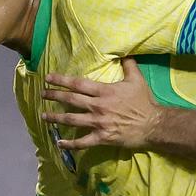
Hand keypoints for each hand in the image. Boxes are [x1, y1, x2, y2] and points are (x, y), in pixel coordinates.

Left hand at [42, 58, 159, 150]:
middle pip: (71, 100)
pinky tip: (59, 142)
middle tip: (42, 94)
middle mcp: (98, 106)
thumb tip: (124, 52)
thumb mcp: (137, 80)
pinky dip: (70, 144)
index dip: (61, 80)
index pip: (78, 84)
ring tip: (44, 115)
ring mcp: (99, 123)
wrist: (153, 125)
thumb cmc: (144, 102)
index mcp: (104, 91)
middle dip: (54, 96)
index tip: (48, 78)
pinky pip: (83, 142)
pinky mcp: (102, 138)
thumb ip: (128, 65)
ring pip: (72, 119)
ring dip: (56, 117)